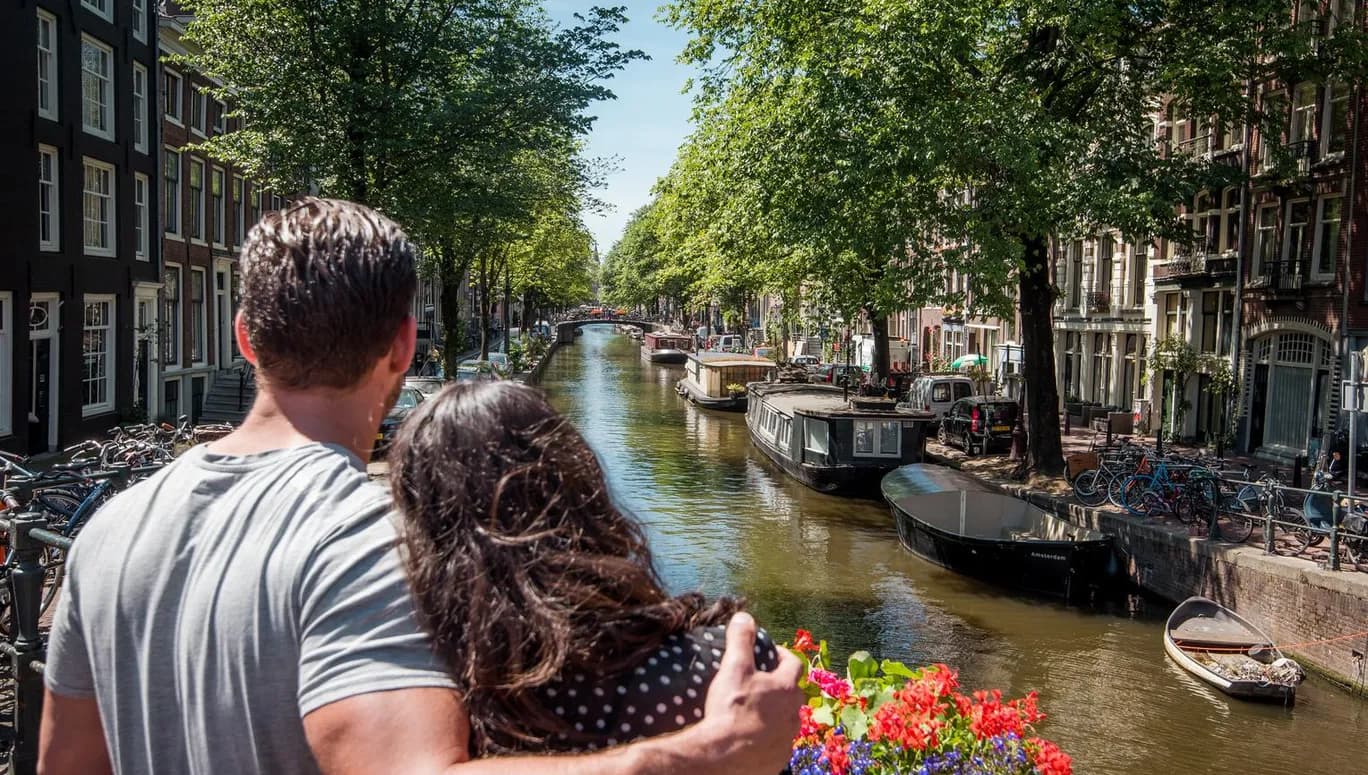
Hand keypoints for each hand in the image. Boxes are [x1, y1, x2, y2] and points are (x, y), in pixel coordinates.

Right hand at [695, 612, 803, 772]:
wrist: (724, 757)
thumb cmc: (732, 709)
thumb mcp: (734, 667)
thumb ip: (741, 640)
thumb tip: (744, 616)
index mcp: (786, 688)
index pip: (793, 664)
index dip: (782, 655)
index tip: (771, 653)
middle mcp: (793, 714)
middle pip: (792, 694)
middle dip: (780, 686)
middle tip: (760, 683)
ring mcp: (786, 739)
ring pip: (786, 721)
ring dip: (775, 714)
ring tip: (754, 712)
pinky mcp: (777, 760)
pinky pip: (776, 744)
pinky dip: (767, 738)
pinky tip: (750, 737)